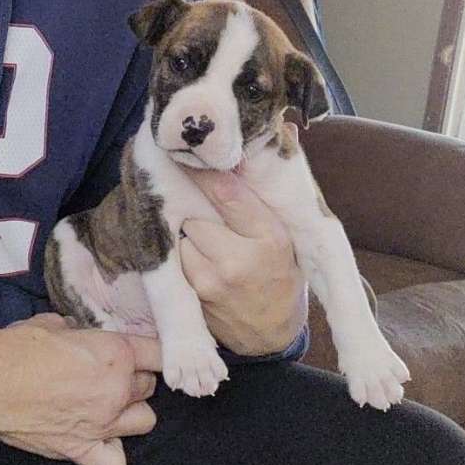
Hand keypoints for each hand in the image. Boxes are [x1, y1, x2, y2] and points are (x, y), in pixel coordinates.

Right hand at [0, 314, 160, 464]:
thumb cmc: (21, 346)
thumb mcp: (61, 325)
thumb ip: (85, 332)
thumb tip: (81, 333)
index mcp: (118, 353)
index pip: (160, 353)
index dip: (156, 352)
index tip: (150, 353)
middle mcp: (119, 389)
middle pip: (151, 386)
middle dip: (137, 379)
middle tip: (116, 375)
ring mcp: (102, 422)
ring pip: (146, 420)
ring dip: (133, 411)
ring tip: (113, 405)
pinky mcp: (80, 448)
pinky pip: (115, 463)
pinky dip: (112, 453)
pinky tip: (102, 440)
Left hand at [180, 154, 306, 355]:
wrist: (270, 334)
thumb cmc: (281, 275)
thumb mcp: (286, 234)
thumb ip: (274, 189)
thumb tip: (287, 130)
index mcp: (270, 238)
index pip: (230, 192)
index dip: (207, 170)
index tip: (191, 152)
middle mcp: (239, 258)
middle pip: (197, 211)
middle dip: (199, 209)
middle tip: (209, 213)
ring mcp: (211, 280)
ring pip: (183, 235)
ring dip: (189, 234)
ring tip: (208, 242)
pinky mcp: (192, 296)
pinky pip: (177, 260)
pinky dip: (184, 255)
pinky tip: (199, 260)